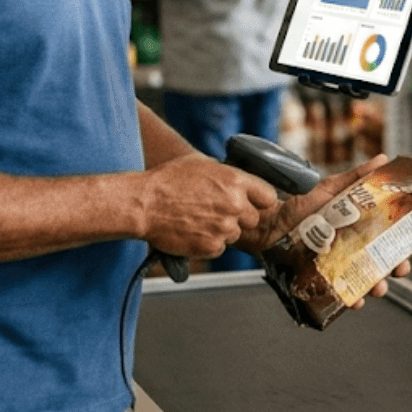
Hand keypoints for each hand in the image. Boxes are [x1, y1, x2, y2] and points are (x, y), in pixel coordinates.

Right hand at [140, 154, 277, 258]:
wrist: (144, 204)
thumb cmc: (168, 180)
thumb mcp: (202, 163)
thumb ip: (226, 173)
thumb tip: (239, 178)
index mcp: (236, 181)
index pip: (267, 196)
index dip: (258, 200)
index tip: (251, 202)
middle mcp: (235, 205)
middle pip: (253, 218)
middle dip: (239, 216)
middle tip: (217, 212)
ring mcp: (224, 228)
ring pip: (235, 234)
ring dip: (222, 230)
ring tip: (199, 219)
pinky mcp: (211, 246)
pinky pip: (220, 247)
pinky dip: (209, 243)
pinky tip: (193, 231)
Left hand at [233, 153, 411, 304]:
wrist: (267, 225)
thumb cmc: (299, 207)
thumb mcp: (329, 189)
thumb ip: (355, 177)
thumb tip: (382, 159)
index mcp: (359, 227)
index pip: (388, 236)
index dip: (404, 242)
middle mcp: (352, 248)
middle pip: (382, 261)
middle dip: (394, 267)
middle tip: (399, 269)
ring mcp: (338, 266)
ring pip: (364, 280)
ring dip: (376, 286)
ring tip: (378, 287)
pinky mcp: (322, 281)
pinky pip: (340, 293)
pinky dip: (350, 299)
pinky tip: (354, 299)